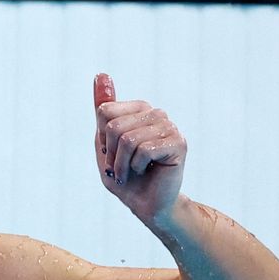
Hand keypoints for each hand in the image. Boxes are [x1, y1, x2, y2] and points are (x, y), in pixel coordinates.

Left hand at [93, 73, 186, 222]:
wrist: (147, 205)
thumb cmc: (125, 177)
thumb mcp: (104, 142)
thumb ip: (103, 108)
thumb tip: (100, 74)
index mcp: (139, 109)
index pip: (104, 111)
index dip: (103, 139)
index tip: (113, 153)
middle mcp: (156, 113)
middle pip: (113, 125)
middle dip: (112, 154)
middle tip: (122, 167)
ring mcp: (169, 126)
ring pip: (127, 139)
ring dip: (122, 164)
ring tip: (132, 172)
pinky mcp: (178, 142)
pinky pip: (143, 150)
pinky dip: (136, 167)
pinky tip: (148, 172)